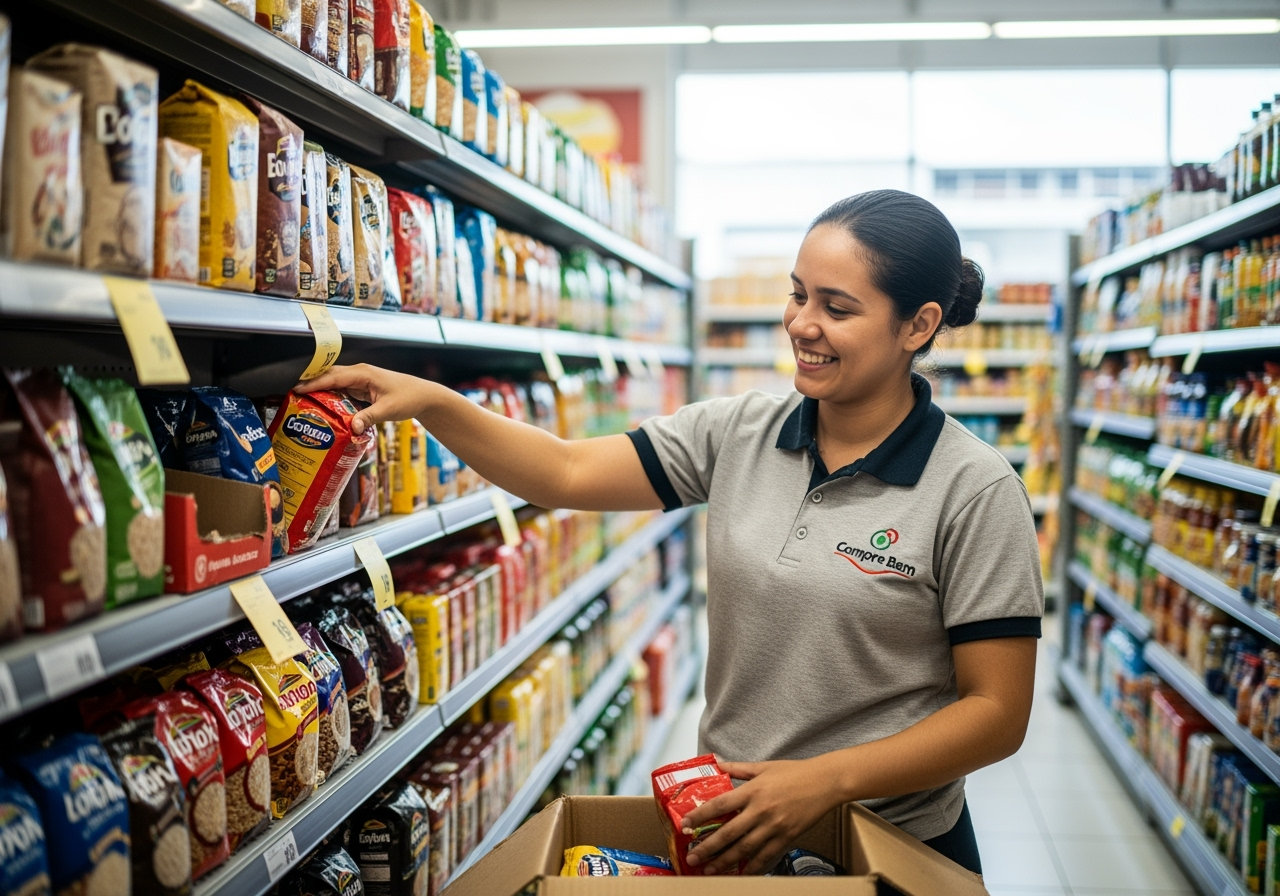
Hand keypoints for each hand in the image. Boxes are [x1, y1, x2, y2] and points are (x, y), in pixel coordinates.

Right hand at [294, 364, 433, 435]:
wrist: (424, 395)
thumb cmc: (409, 397)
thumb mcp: (388, 409)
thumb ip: (368, 417)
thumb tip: (350, 427)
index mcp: (363, 373)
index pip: (333, 377)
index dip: (313, 383)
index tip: (297, 390)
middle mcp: (360, 373)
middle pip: (330, 377)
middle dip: (312, 385)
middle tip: (294, 397)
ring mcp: (361, 380)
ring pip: (335, 384)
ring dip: (321, 391)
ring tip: (304, 404)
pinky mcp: (364, 388)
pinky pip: (343, 391)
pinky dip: (333, 398)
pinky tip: (325, 409)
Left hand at [681, 757, 839, 875]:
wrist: (825, 782)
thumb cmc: (794, 772)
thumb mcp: (763, 766)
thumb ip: (737, 768)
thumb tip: (717, 764)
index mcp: (752, 790)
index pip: (719, 805)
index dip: (700, 817)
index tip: (686, 826)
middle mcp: (760, 810)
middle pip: (728, 833)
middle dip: (708, 848)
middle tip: (692, 857)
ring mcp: (774, 826)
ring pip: (745, 849)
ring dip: (725, 861)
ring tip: (710, 870)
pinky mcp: (786, 837)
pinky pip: (766, 856)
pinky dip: (753, 867)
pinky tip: (742, 873)